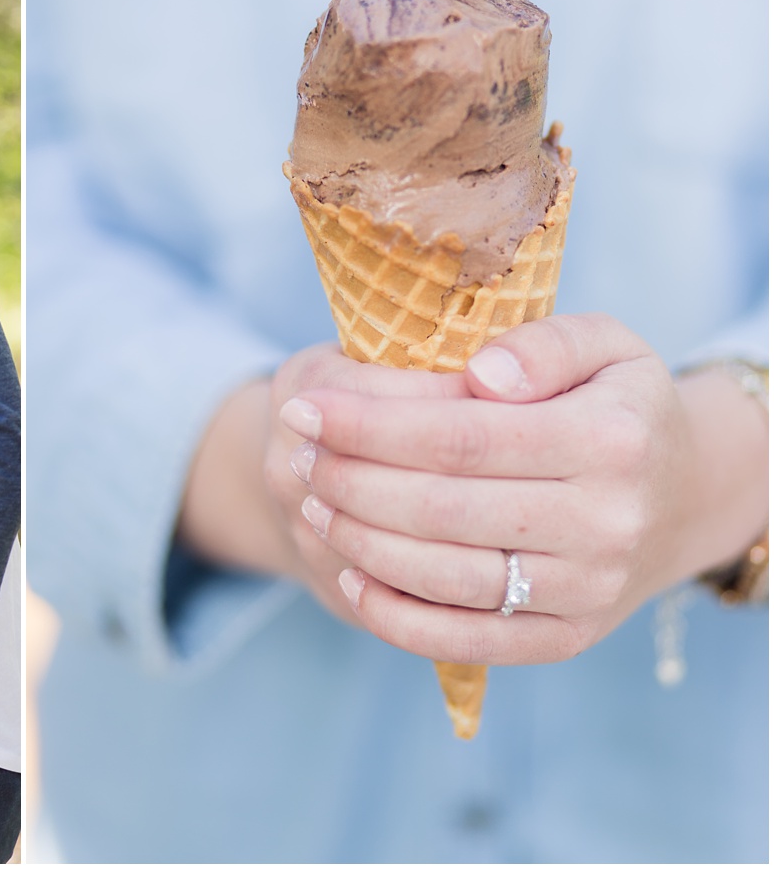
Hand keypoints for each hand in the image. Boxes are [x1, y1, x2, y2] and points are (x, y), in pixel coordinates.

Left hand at [282, 313, 767, 664]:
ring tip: (314, 503)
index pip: (458, 437)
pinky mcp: (567, 639)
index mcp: (609, 441)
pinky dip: (397, 617)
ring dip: (361, 543)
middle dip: (351, 481)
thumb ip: (542, 342)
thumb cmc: (619, 405)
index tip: (305, 409)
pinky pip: (468, 640)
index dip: (368, 426)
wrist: (685, 497)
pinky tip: (350, 574)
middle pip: (441, 509)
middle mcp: (606, 524)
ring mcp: (588, 591)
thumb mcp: (605, 344)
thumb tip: (480, 374)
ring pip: (446, 577)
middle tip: (298, 454)